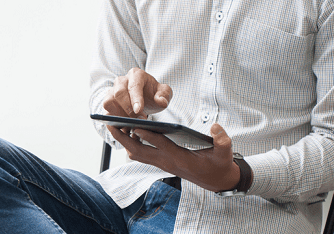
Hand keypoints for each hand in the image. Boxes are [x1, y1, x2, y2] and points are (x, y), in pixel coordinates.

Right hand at [103, 68, 172, 118]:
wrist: (146, 98)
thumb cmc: (153, 94)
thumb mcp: (164, 93)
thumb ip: (165, 95)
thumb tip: (161, 101)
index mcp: (136, 75)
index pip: (134, 85)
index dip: (135, 98)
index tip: (139, 110)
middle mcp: (121, 80)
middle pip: (119, 93)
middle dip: (128, 108)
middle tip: (138, 120)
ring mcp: (112, 90)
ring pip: (109, 101)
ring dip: (119, 114)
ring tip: (131, 123)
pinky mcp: (108, 101)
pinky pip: (106, 109)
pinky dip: (113, 118)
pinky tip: (123, 124)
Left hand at [107, 123, 240, 191]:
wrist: (217, 180)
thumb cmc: (218, 165)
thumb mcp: (224, 153)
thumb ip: (222, 140)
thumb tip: (215, 127)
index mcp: (179, 158)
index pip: (160, 145)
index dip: (147, 135)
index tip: (133, 124)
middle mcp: (166, 161)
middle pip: (138, 150)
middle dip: (123, 138)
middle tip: (110, 123)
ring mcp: (161, 163)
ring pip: (136, 154)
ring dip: (124, 141)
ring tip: (113, 125)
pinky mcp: (161, 163)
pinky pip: (141, 154)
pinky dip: (132, 144)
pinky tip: (127, 132)